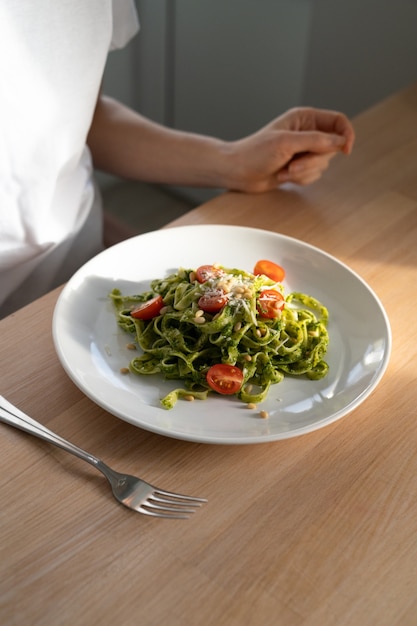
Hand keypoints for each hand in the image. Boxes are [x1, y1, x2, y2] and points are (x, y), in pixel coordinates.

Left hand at [226, 107, 354, 191]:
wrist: (238, 172)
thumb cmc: (255, 152)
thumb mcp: (286, 143)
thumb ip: (315, 141)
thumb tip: (340, 141)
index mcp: (305, 118)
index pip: (338, 121)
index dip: (346, 135)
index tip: (346, 150)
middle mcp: (307, 132)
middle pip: (331, 147)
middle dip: (313, 160)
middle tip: (293, 164)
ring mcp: (303, 150)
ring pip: (322, 164)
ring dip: (304, 172)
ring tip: (284, 170)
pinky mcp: (299, 166)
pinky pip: (313, 175)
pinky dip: (300, 179)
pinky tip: (283, 175)